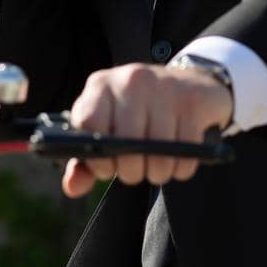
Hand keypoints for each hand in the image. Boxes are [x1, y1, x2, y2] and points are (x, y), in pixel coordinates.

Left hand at [61, 63, 232, 198]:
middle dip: (131, 170)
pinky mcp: (193, 100)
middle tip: (136, 169)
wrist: (190, 84)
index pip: (88, 123)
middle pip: (125, 143)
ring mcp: (164, 87)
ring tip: (156, 165)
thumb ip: (86, 159)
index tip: (107, 167)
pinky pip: (185, 153)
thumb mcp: (108, 127)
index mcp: (101, 85)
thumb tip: (72, 187)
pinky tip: (177, 158)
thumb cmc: (139, 112)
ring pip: (158, 153)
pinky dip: (181, 167)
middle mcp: (131, 79)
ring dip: (158, 172)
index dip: (97, 157)